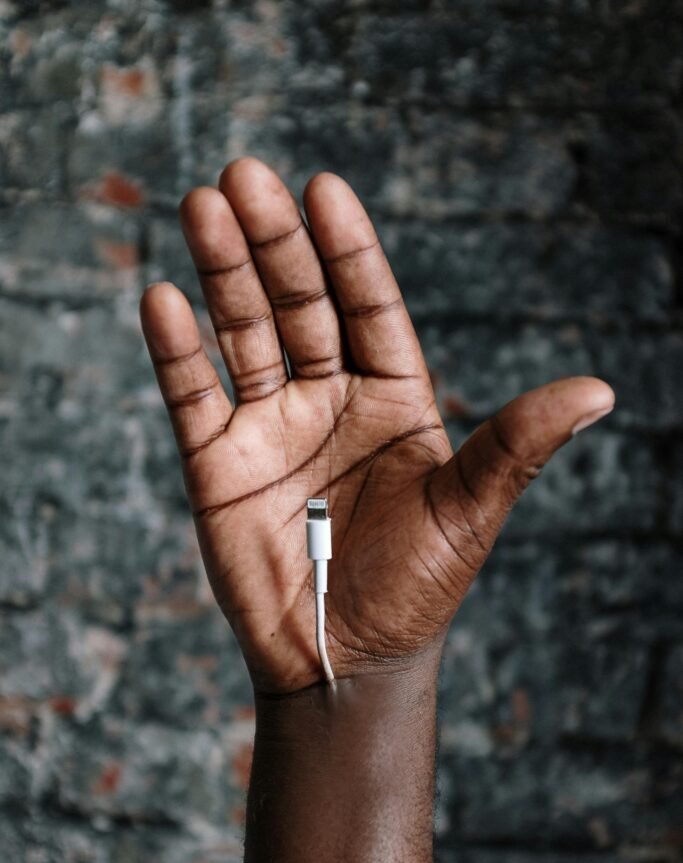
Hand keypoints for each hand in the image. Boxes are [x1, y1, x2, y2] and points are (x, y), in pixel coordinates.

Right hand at [140, 158, 613, 692]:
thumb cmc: (416, 590)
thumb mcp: (470, 512)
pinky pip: (193, 397)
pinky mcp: (216, 464)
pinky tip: (164, 299)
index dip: (348, 251)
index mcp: (394, 399)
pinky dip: (177, 350)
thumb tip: (600, 390)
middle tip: (246, 177)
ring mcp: (269, 428)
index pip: (369, 307)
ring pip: (242, 334)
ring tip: (202, 205)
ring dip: (221, 272)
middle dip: (274, 244)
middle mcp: (329, 400)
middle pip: (299, 304)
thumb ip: (517, 446)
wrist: (346, 661)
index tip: (324, 190)